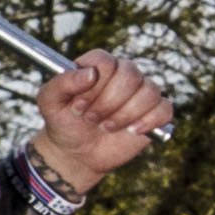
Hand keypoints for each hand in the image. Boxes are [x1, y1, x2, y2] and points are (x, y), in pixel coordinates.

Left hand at [29, 50, 172, 191]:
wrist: (77, 153)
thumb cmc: (63, 123)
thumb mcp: (49, 102)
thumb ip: (63, 82)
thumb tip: (90, 73)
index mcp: (98, 65)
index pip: (106, 62)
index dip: (94, 85)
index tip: (79, 106)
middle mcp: (123, 74)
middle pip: (130, 76)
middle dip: (108, 103)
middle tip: (92, 119)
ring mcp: (141, 93)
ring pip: (149, 92)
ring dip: (125, 115)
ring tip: (106, 127)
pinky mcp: (154, 113)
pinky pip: (164, 109)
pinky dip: (149, 121)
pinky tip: (132, 131)